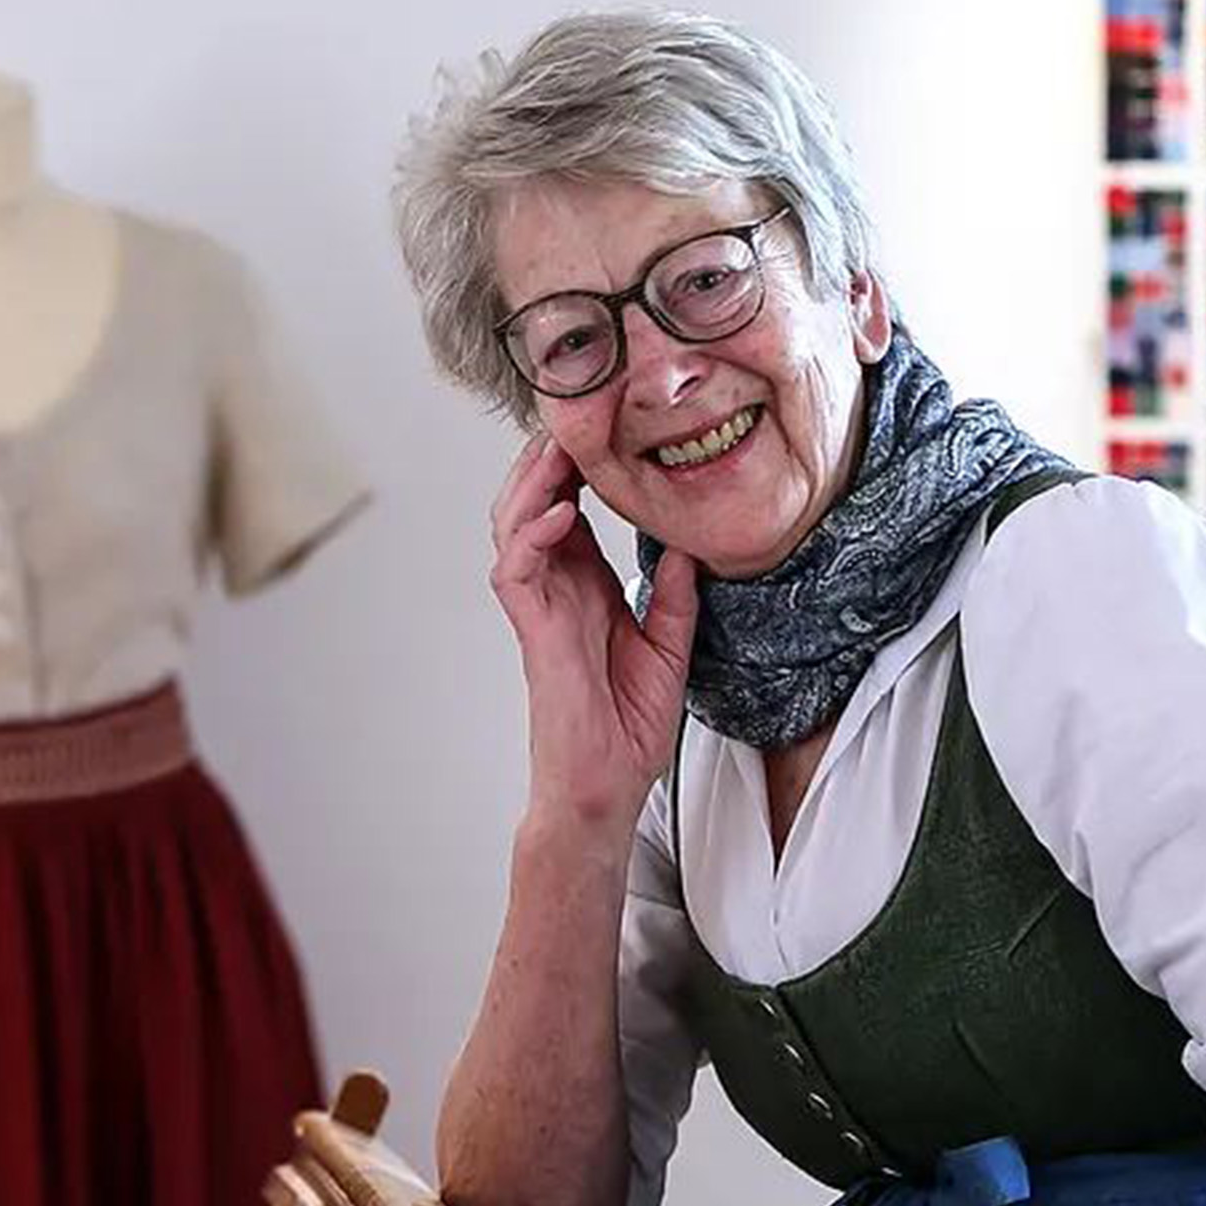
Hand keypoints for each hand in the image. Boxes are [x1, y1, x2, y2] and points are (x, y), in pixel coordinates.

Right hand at [487, 436, 698, 832]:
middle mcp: (556, 590)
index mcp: (585, 587)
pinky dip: (531, 536)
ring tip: (557, 448)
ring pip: (512, 525)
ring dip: (530, 483)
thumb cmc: (628, 728)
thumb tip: (692, 550)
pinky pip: (516, 571)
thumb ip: (677, 600)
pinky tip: (558, 511)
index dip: (579, 468)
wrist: (608, 786)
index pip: (571, 510)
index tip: (604, 430)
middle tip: (572, 419)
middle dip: (546, 459)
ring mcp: (539, 607)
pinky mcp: (533, 631)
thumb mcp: (672, 650)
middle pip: (532, 503)